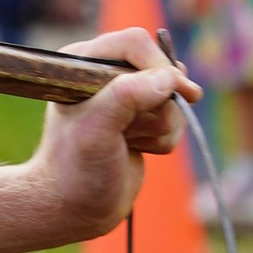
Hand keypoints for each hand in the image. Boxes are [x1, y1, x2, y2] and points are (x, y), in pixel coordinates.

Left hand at [22, 25, 197, 246]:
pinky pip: (173, 120)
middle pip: (160, 69)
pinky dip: (162, 140)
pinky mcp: (139, 119)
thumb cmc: (75, 169)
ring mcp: (124, 97)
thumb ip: (128, 96)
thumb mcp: (96, 130)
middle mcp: (103, 74)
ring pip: (171, 98)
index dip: (159, 66)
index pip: (135, 43)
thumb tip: (169, 79)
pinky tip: (136, 150)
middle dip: (158, 105)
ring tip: (129, 143)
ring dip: (160, 127)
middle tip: (130, 130)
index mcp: (83, 62)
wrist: (74, 209)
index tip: (177, 93)